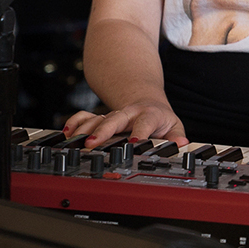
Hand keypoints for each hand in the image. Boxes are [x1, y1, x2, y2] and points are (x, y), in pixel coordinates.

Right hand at [64, 102, 186, 148]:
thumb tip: (182, 144)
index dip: (140, 132)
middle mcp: (130, 113)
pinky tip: (67, 132)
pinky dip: (76, 122)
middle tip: (93, 143)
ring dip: (87, 129)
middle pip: (117, 118)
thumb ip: (177, 136)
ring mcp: (114, 115)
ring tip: (76, 141)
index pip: (145, 122)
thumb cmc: (160, 119)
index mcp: (150, 115)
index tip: (134, 142)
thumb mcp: (173, 126)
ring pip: (99, 118)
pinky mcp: (101, 117)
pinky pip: (86, 116)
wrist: (147, 103)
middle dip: (105, 130)